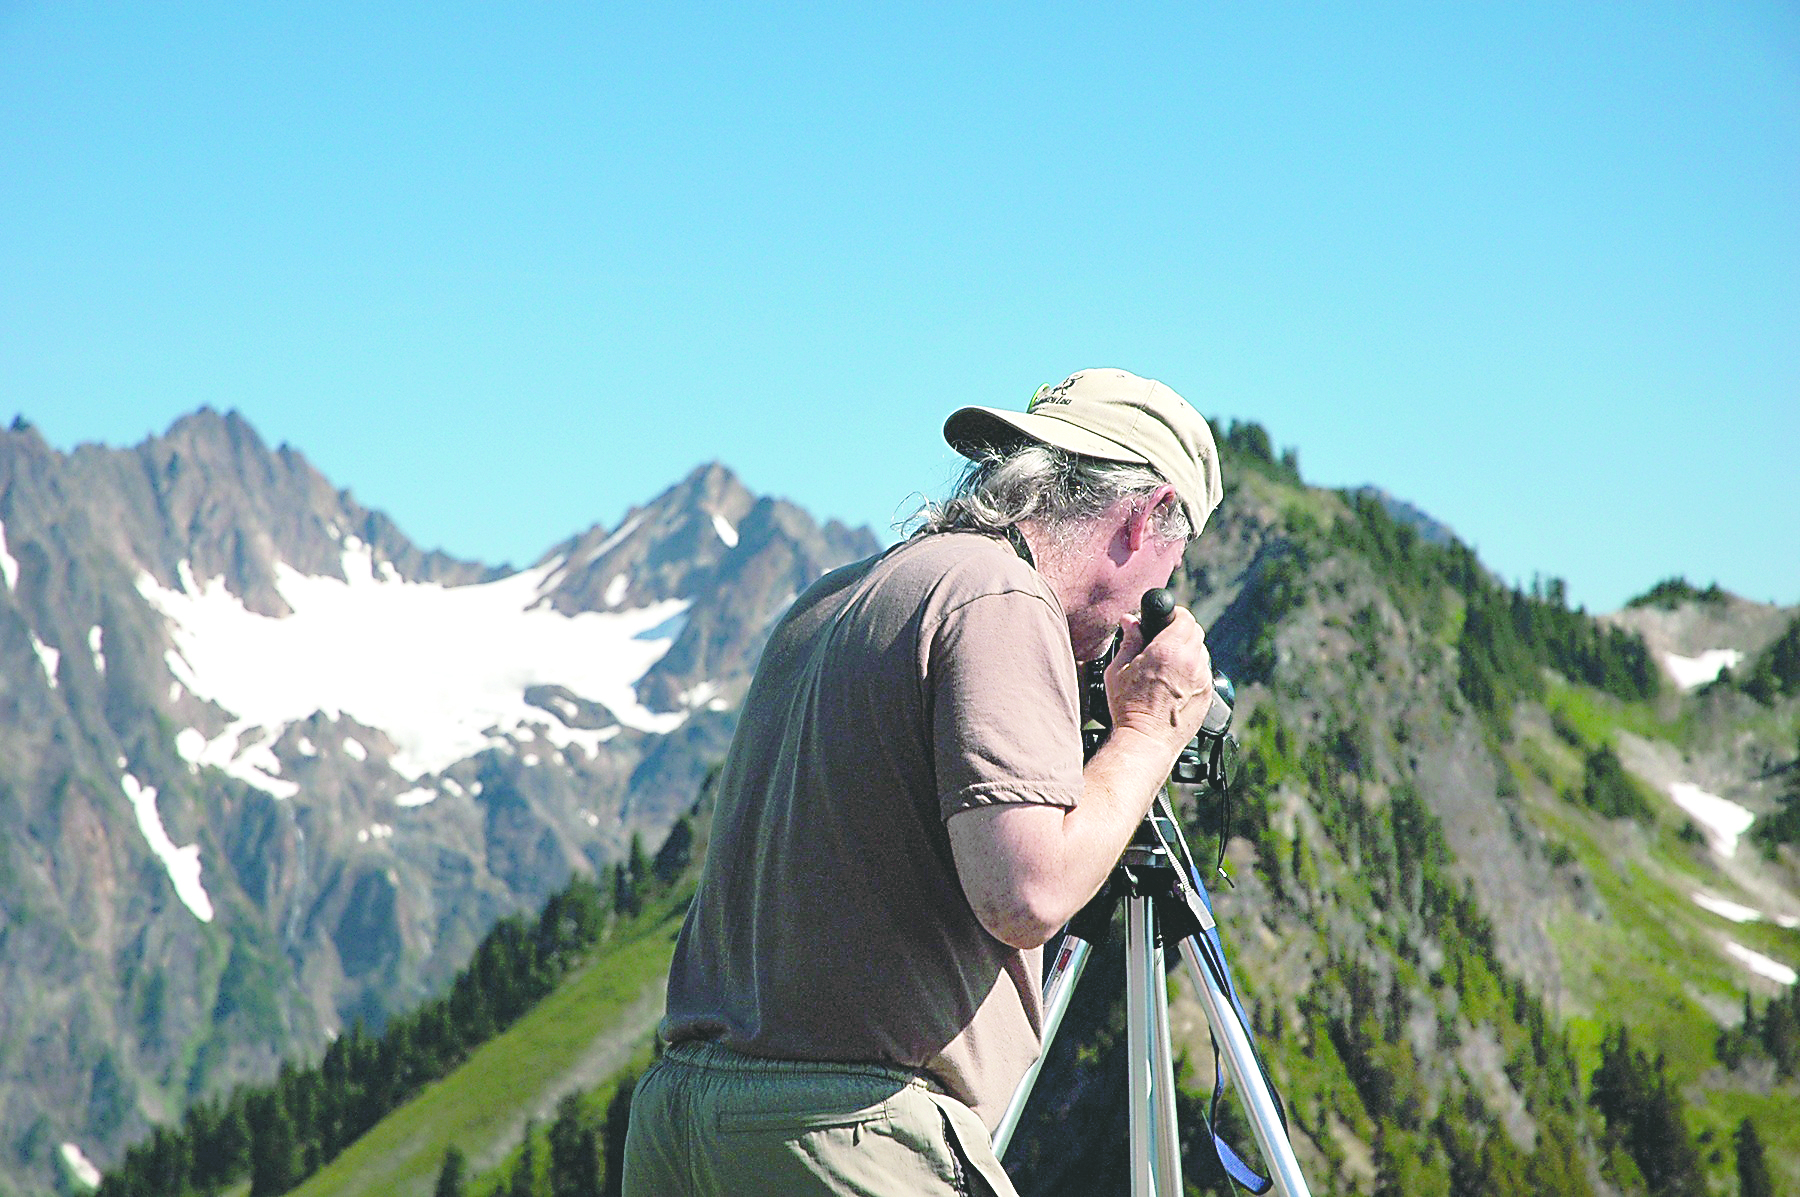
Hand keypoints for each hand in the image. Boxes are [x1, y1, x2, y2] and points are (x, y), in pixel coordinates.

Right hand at [1103, 603, 1214, 754]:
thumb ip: (1129, 641)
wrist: (1145, 740)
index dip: (1175, 615)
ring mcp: (1202, 679)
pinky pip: (1204, 672)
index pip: (1184, 618)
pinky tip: (1176, 682)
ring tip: (1169, 663)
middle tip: (1165, 639)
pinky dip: (1193, 670)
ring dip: (1188, 651)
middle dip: (1181, 631)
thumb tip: (1130, 621)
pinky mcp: (1207, 694)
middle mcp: (1190, 662)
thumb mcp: (1118, 670)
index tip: (1167, 619)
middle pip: (1195, 632)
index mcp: (1168, 650)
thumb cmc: (1128, 708)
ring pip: (1201, 652)